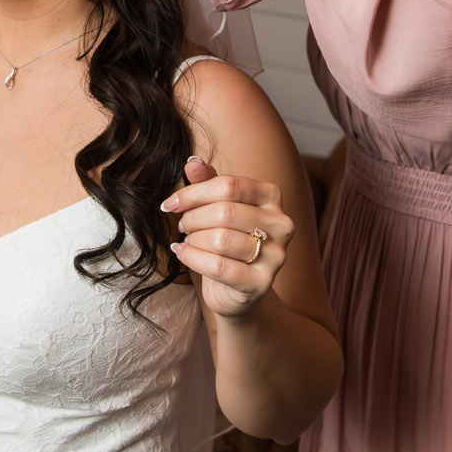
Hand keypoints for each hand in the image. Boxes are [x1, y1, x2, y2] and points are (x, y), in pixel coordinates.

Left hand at [161, 155, 292, 320]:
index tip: (170, 203)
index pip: (229, 185)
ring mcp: (276, 255)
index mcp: (271, 197)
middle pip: (225, 211)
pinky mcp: (262, 283)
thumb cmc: (226, 240)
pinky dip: (192, 258)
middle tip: (182, 225)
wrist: (237, 289)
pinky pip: (218, 266)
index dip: (194, 193)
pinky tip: (182, 253)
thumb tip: (192, 162)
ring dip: (193, 239)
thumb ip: (207, 183)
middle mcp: (281, 224)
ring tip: (186, 240)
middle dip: (193, 218)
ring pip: (221, 239)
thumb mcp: (217, 207)